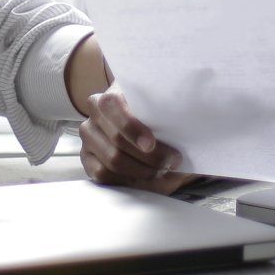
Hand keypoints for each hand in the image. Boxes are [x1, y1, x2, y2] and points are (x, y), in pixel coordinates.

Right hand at [78, 85, 193, 194]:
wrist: (139, 118)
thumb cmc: (154, 111)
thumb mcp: (160, 103)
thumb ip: (167, 107)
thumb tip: (188, 114)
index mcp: (110, 95)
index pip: (112, 106)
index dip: (131, 127)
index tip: (151, 144)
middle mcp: (94, 113)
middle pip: (117, 142)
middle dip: (149, 157)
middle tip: (172, 161)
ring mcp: (88, 136)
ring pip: (112, 161)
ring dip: (142, 171)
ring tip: (162, 171)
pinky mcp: (87, 157)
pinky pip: (102, 175)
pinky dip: (127, 180)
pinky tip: (145, 177)